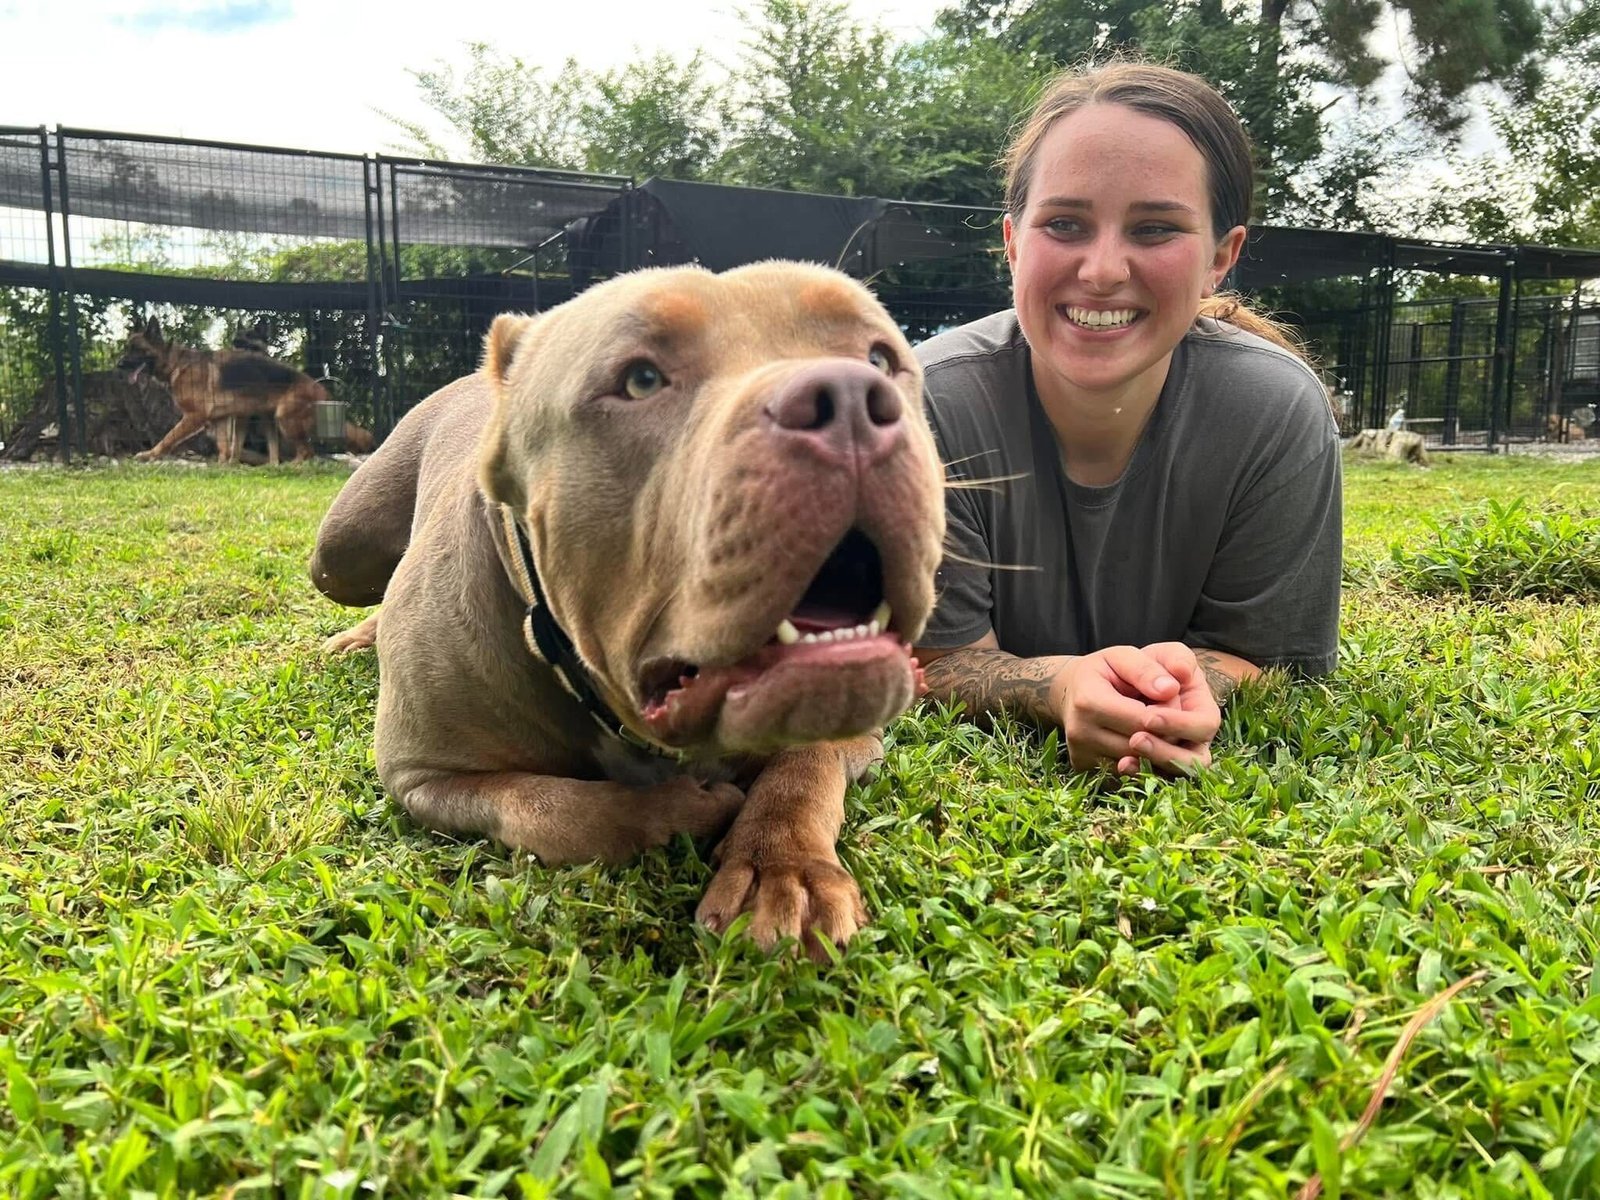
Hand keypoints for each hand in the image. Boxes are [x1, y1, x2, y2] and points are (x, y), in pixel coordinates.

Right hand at [1055, 643, 1219, 775]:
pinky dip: (1141, 761)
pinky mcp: (1084, 767)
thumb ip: (1147, 669)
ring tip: (1155, 726)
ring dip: (1155, 748)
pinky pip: (1124, 773)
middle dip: (1164, 732)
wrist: (1071, 691)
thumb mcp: (1123, 656)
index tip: (1173, 698)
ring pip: (1136, 764)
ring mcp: (1081, 754)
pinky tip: (1144, 741)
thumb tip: (1171, 690)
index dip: (1168, 713)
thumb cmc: (1103, 670)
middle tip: (1167, 714)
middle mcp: (1080, 733)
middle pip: (1142, 746)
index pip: (1144, 721)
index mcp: (1089, 701)